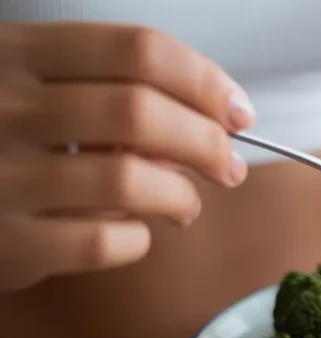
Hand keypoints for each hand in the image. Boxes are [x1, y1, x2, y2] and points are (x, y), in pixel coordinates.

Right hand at [0, 23, 254, 290]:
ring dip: (180, 196)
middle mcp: (3, 106)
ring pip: (129, 179)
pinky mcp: (7, 242)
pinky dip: (138, 240)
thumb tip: (209, 127)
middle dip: (207, 143)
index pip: (137, 50)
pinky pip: (104, 241)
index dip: (204, 82)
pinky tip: (134, 234)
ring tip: (185, 206)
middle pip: (140, 113)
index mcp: (15, 52)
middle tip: (229, 168)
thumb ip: (108, 95)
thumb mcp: (31, 91)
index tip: (236, 112)